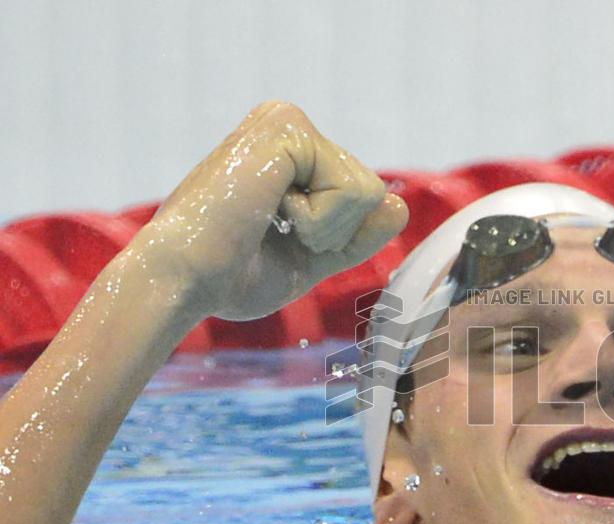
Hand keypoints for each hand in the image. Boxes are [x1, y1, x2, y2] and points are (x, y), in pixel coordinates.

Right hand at [134, 101, 407, 320]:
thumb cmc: (230, 276)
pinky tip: (266, 211)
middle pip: (371, 194)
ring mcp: (287, 121)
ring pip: (368, 192)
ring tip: (264, 221)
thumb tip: (399, 205)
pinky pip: (354, 191)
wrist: (182, 281)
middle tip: (267, 233)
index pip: (362, 200)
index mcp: (290, 152)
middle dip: (331, 234)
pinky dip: (318, 222)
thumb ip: (356, 235)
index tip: (271, 239)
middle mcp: (288, 124)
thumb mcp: (311, 257)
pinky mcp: (288, 128)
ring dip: (324, 229)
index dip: (333, 240)